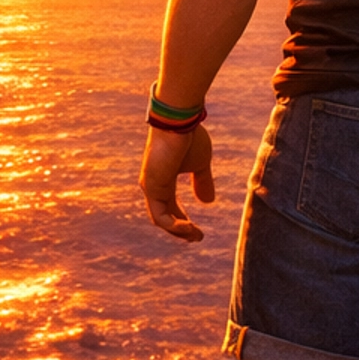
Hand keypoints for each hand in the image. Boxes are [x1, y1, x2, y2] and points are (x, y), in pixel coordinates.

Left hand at [140, 124, 214, 242]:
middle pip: (164, 217)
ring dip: (179, 231)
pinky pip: (160, 217)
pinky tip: (188, 227)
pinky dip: (174, 226)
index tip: (198, 231)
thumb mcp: (201, 164)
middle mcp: (153, 185)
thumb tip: (208, 202)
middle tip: (197, 238)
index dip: (184, 222)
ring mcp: (150, 187)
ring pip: (161, 220)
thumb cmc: (189, 137)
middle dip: (181, 231)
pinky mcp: (151, 187)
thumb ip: (203, 182)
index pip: (170, 208)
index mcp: (163, 180)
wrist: (179, 121)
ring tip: (196, 235)